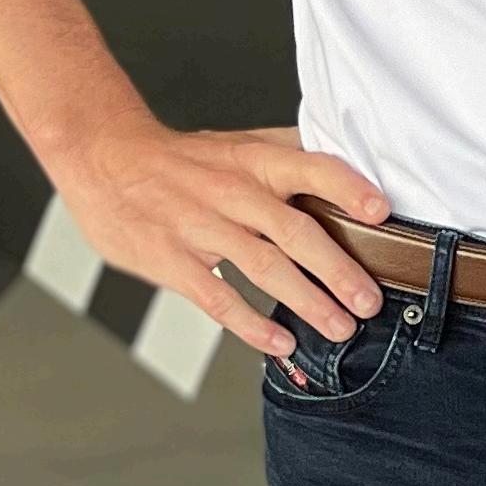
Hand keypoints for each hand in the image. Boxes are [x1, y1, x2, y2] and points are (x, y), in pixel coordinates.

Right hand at [55, 122, 390, 357]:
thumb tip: (348, 164)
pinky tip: (280, 342)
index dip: (348, 188)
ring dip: (307, 302)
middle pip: (296, 231)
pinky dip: (251, 324)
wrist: (104, 158)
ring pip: (264, 268)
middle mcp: (232, 192)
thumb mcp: (236, 143)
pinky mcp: (171, 261)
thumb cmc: (180, 159)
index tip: (381, 213)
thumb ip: (287, 155)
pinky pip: (217, 298)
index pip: (310, 167)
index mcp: (252, 161)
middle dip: (339, 270)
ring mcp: (200, 227)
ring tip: (339, 328)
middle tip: (369, 301)